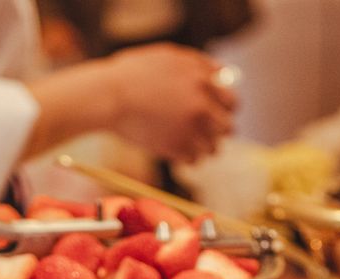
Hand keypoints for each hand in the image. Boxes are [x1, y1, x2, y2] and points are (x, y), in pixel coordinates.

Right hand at [105, 44, 236, 163]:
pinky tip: (173, 148)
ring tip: (185, 140)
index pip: (232, 102)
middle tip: (204, 131)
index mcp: (202, 80)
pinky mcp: (178, 149)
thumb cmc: (133, 74)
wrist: (107, 96)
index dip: (226, 109)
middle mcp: (202, 105)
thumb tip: (224, 76)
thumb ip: (198, 65)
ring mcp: (191, 129)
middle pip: (228, 128)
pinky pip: (195, 160)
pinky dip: (186, 157)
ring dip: (203, 146)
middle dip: (218, 131)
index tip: (218, 113)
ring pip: (214, 149)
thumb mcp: (168, 56)